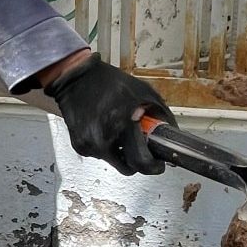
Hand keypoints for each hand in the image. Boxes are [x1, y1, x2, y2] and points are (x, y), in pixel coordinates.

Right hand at [43, 54, 176, 174]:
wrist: (75, 78)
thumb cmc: (109, 81)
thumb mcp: (144, 91)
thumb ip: (161, 114)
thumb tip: (171, 134)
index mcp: (122, 124)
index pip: (142, 162)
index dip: (153, 166)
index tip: (157, 164)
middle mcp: (104, 139)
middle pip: (128, 168)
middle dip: (137, 161)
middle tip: (140, 148)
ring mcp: (89, 145)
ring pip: (114, 161)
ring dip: (120, 151)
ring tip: (119, 129)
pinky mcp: (80, 146)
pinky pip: (100, 155)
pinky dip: (106, 146)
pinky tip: (104, 128)